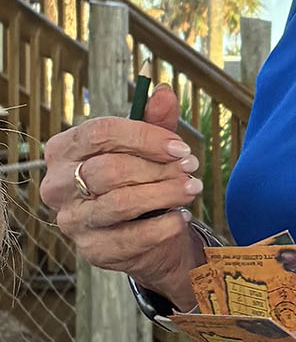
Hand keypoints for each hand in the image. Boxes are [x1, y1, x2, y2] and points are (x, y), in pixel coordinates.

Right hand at [40, 85, 204, 304]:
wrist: (144, 232)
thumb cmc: (139, 179)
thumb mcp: (148, 147)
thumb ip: (155, 120)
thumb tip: (164, 92)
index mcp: (64, 150)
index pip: (99, 133)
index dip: (145, 137)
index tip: (180, 147)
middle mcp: (57, 186)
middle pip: (110, 169)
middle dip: (158, 169)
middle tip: (191, 169)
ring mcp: (72, 220)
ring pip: (121, 203)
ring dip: (165, 194)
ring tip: (191, 189)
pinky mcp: (92, 250)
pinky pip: (131, 237)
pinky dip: (164, 226)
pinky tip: (182, 217)